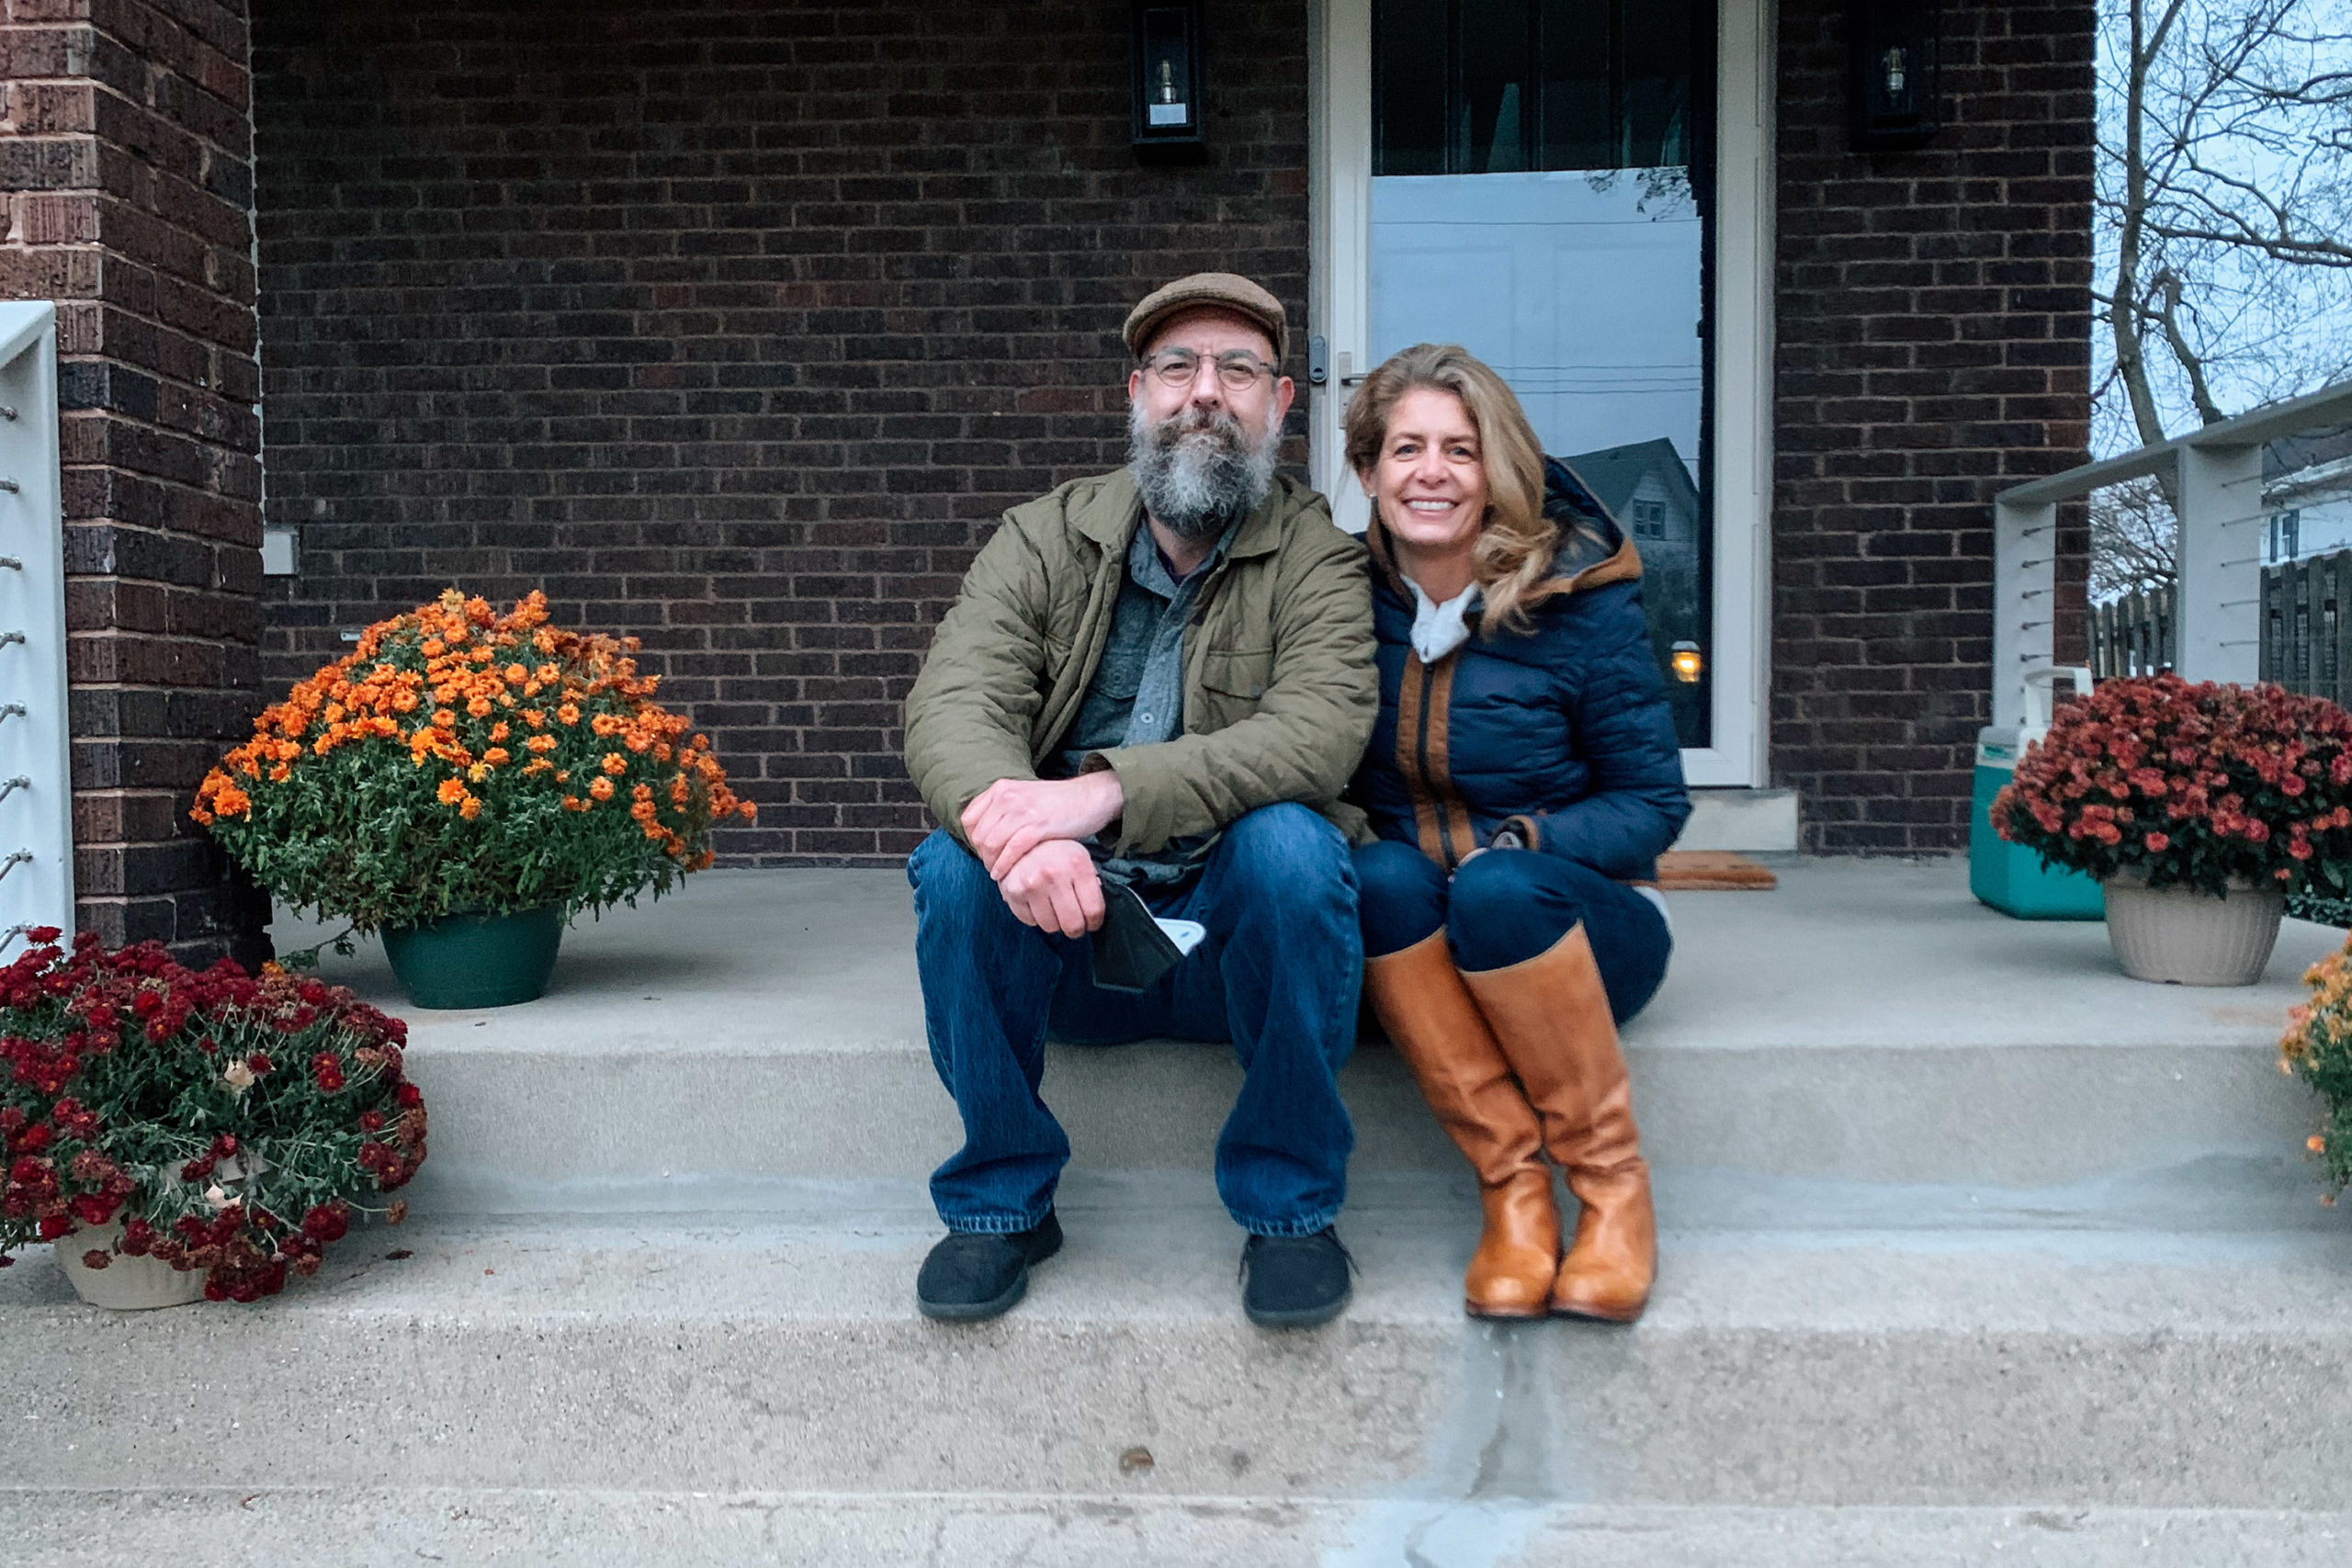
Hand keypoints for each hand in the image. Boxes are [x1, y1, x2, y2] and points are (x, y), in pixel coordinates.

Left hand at [962, 772, 1124, 880]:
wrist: (1089, 798)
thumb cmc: (1056, 804)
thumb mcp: (1023, 798)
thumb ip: (1002, 811)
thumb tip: (982, 836)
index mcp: (1001, 788)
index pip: (969, 819)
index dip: (972, 841)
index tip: (984, 853)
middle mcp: (1008, 796)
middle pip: (979, 834)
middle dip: (983, 856)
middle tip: (992, 867)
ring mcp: (1023, 809)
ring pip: (992, 843)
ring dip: (992, 863)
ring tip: (999, 873)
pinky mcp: (1038, 824)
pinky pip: (1012, 849)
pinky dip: (1005, 865)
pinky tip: (1005, 875)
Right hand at [997, 839, 1106, 936]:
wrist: (1021, 836)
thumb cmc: (1056, 849)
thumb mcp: (1080, 857)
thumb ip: (1090, 883)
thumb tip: (1093, 912)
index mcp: (1077, 865)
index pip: (1093, 910)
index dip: (1095, 923)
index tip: (1092, 923)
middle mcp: (1054, 875)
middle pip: (1072, 924)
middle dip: (1076, 929)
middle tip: (1075, 925)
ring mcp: (1031, 884)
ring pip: (1050, 927)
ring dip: (1055, 923)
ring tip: (1055, 911)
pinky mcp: (1013, 891)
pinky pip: (1029, 921)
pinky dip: (1035, 917)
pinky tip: (1038, 904)